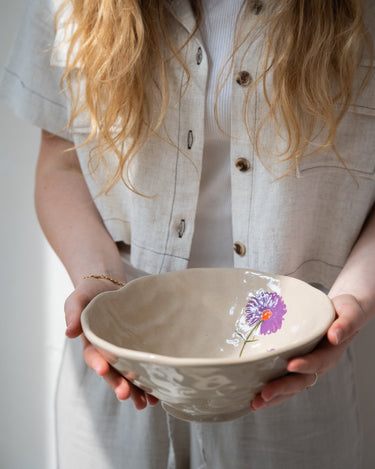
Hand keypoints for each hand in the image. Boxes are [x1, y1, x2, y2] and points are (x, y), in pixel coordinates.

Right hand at [64, 277, 158, 409]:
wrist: (107, 284)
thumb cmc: (89, 293)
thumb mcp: (77, 298)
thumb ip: (72, 312)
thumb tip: (69, 332)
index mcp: (90, 341)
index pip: (92, 355)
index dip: (96, 362)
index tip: (102, 369)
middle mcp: (106, 351)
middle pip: (111, 371)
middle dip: (117, 384)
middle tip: (125, 394)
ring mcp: (122, 350)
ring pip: (127, 374)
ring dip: (135, 390)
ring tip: (144, 403)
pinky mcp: (136, 347)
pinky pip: (141, 366)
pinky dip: (148, 380)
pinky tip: (157, 393)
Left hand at [250, 294, 368, 410]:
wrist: (341, 312)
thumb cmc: (345, 311)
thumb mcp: (350, 312)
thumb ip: (346, 324)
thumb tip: (334, 336)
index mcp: (331, 353)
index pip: (318, 361)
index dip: (305, 365)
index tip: (290, 365)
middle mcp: (317, 364)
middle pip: (301, 381)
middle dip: (282, 388)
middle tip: (264, 394)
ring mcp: (306, 366)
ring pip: (290, 386)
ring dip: (273, 396)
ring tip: (255, 403)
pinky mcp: (295, 364)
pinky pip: (283, 379)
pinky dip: (271, 390)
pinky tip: (254, 396)